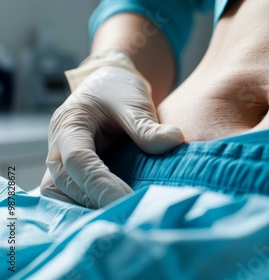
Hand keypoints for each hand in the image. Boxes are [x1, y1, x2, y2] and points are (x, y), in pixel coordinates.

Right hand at [41, 51, 183, 207]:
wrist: (110, 85)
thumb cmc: (118, 91)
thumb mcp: (134, 102)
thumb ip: (148, 126)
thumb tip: (174, 141)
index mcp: (69, 125)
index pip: (78, 160)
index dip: (101, 184)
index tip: (128, 200)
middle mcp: (58, 148)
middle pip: (65, 184)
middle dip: (94, 203)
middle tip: (129, 216)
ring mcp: (62, 164)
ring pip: (62, 196)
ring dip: (88, 209)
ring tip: (122, 218)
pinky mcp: (73, 175)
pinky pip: (73, 197)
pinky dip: (90, 207)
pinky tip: (116, 214)